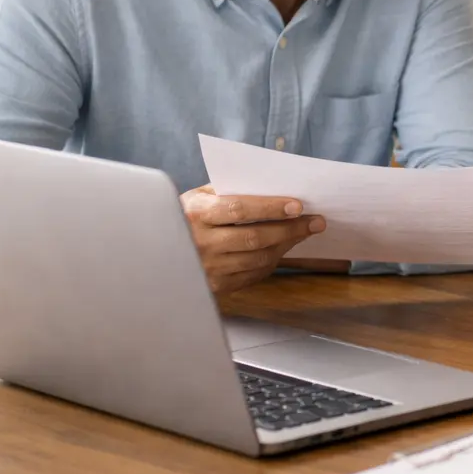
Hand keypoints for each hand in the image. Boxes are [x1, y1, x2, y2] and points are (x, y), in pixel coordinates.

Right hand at [180, 185, 325, 294]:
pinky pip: (252, 275)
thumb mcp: (198, 197)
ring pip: (257, 258)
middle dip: (290, 229)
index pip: (239, 210)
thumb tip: (272, 186)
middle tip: (316, 221)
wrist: (156, 252)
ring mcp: (207, 269)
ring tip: (304, 232)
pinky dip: (272, 261)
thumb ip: (229, 190)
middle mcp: (200, 244)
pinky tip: (284, 248)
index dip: (270, 208)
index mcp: (196, 214)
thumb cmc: (185, 217)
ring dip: (286, 245)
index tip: (298, 206)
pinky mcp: (215, 287)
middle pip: (254, 237)